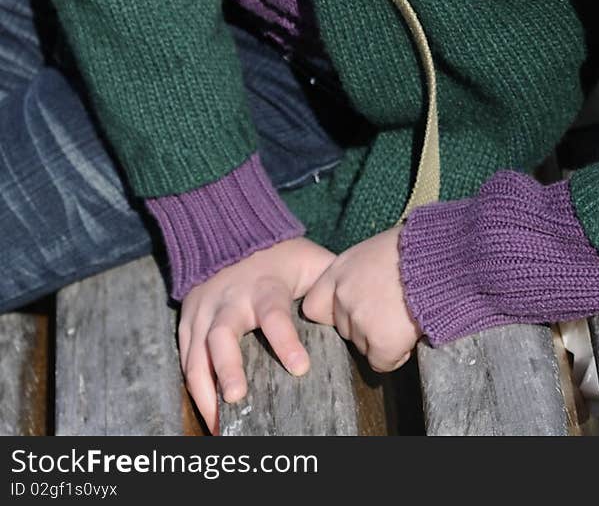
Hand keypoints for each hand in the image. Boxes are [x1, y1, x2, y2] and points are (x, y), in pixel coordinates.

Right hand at [177, 235, 335, 434]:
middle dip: (228, 367)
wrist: (229, 230)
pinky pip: (185, 356)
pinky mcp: (188, 319)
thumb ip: (330, 281)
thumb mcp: (308, 260)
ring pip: (197, 351)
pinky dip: (192, 387)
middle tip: (236, 397)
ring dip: (204, 387)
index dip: (286, 341)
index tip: (300, 368)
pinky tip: (207, 414)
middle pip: (223, 335)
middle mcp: (231, 299)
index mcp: (265, 286)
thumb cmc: (279, 255)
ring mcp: (205, 309)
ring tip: (218, 421)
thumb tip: (360, 306)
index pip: (275, 314)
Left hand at [300, 225, 422, 371]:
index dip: (334, 312)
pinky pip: (382, 362)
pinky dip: (396, 355)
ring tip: (404, 317)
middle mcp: (342, 297)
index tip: (354, 310)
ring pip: (363, 346)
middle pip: (343, 329)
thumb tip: (363, 288)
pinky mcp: (381, 342)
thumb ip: (359, 273)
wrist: (441, 259)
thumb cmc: (415, 248)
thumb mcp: (375, 251)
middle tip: (390, 311)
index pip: (314, 307)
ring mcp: (360, 321)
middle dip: (364, 326)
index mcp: (338, 272)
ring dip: (381, 339)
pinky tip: (409, 335)